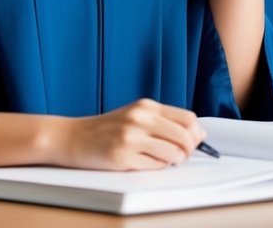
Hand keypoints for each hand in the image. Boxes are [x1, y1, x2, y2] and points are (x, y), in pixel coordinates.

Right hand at [58, 98, 206, 170]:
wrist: (73, 137)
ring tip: (164, 159)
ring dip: (174, 160)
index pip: (187, 118)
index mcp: (146, 106)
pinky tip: (147, 162)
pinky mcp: (122, 157)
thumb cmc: (107, 129)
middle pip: (184, 136)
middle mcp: (140, 118)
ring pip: (172, 153)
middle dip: (189, 150)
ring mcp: (131, 137)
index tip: (193, 141)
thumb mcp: (136, 115)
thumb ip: (164, 121)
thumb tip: (199, 133)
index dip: (195, 133)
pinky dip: (158, 166)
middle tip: (182, 155)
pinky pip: (155, 165)